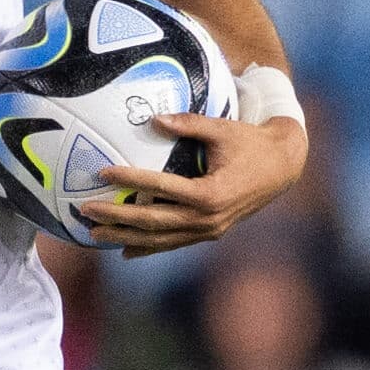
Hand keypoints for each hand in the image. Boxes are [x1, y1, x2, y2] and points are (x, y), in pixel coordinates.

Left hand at [89, 108, 308, 254]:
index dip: (130, 180)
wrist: (283, 167)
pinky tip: (124, 250)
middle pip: (154, 221)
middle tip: (86, 210)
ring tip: (94, 233)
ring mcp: (209, 230)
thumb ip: (188, 124)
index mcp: (211, 193)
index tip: (103, 172)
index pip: (161, 188)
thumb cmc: (251, 143)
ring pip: (160, 239)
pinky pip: (174, 243)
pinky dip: (148, 247)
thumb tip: (153, 119)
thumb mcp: (222, 129)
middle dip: (117, 217)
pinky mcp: (210, 234)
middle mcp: (209, 218)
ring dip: (125, 237)